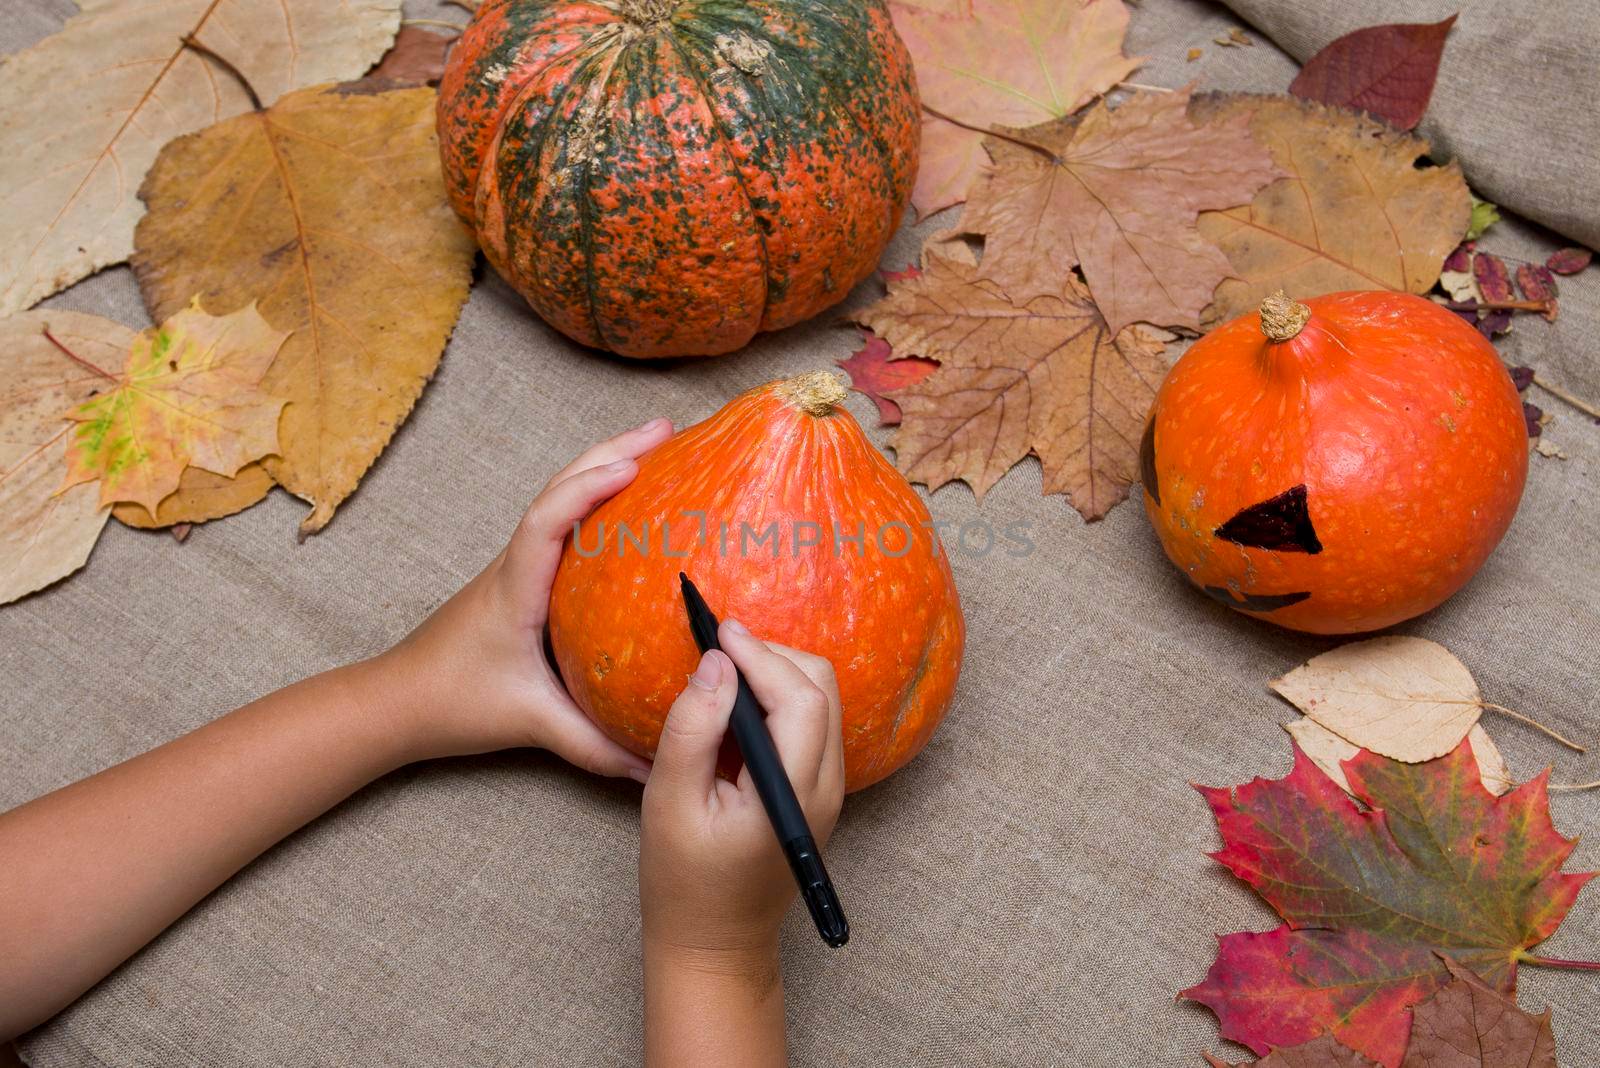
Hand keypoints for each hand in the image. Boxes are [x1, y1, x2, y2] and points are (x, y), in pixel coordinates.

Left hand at [372, 418, 674, 777]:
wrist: (396, 701)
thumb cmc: (451, 703)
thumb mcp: (529, 724)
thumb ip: (593, 746)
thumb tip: (655, 765)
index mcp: (515, 585)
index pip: (549, 518)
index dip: (591, 487)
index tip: (636, 465)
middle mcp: (515, 562)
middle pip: (561, 486)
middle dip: (614, 450)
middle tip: (667, 429)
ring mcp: (517, 565)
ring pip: (561, 497)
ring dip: (604, 464)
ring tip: (657, 446)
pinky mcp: (521, 577)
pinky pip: (562, 521)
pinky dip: (595, 497)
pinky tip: (629, 503)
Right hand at [639, 622, 844, 965]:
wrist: (716, 943)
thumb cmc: (684, 882)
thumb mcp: (670, 804)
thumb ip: (692, 731)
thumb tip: (714, 664)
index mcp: (794, 795)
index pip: (799, 699)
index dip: (761, 655)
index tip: (718, 629)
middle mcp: (825, 788)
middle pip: (821, 689)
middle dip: (772, 656)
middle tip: (718, 646)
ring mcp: (827, 790)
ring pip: (821, 701)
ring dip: (776, 673)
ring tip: (723, 668)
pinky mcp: (815, 789)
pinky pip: (810, 723)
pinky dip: (777, 697)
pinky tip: (735, 701)